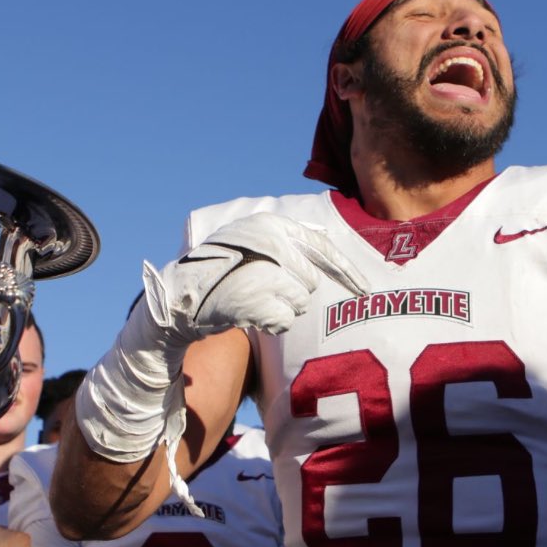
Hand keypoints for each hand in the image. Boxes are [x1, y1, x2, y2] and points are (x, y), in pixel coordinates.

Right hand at [144, 212, 368, 342]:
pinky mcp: (253, 298)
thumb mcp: (252, 239)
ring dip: (281, 308)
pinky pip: (284, 321)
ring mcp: (261, 270)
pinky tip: (250, 315)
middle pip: (310, 282)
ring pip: (299, 302)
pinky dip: (270, 322)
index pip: (322, 248)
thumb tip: (324, 233)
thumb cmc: (221, 270)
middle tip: (262, 291)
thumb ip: (287, 237)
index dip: (347, 271)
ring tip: (252, 299)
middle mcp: (270, 243)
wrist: (181, 294)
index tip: (365, 290)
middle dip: (292, 292)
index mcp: (271, 224)